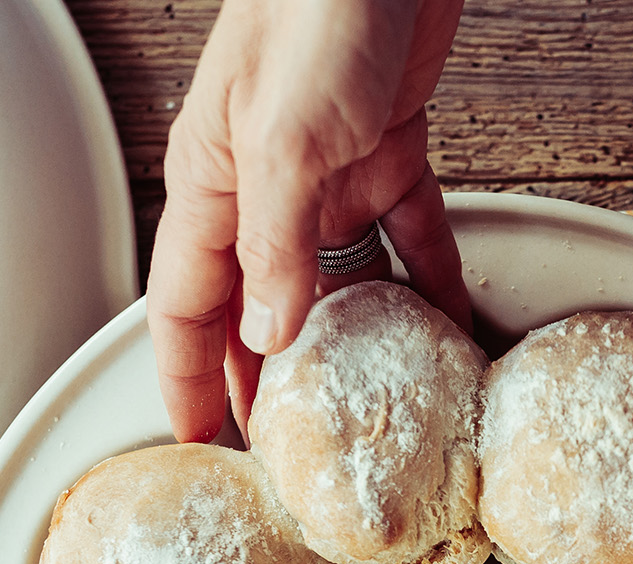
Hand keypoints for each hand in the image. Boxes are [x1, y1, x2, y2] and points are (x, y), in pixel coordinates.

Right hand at [149, 0, 473, 445]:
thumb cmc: (318, 7)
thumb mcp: (286, 138)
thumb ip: (276, 242)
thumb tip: (270, 335)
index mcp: (212, 182)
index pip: (184, 304)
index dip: (186, 378)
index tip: (201, 443)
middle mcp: (264, 184)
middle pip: (256, 303)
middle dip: (265, 377)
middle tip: (286, 450)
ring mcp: (327, 168)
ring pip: (335, 276)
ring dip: (353, 336)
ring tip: (370, 403)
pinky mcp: (387, 146)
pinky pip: (406, 233)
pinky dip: (428, 276)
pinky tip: (448, 318)